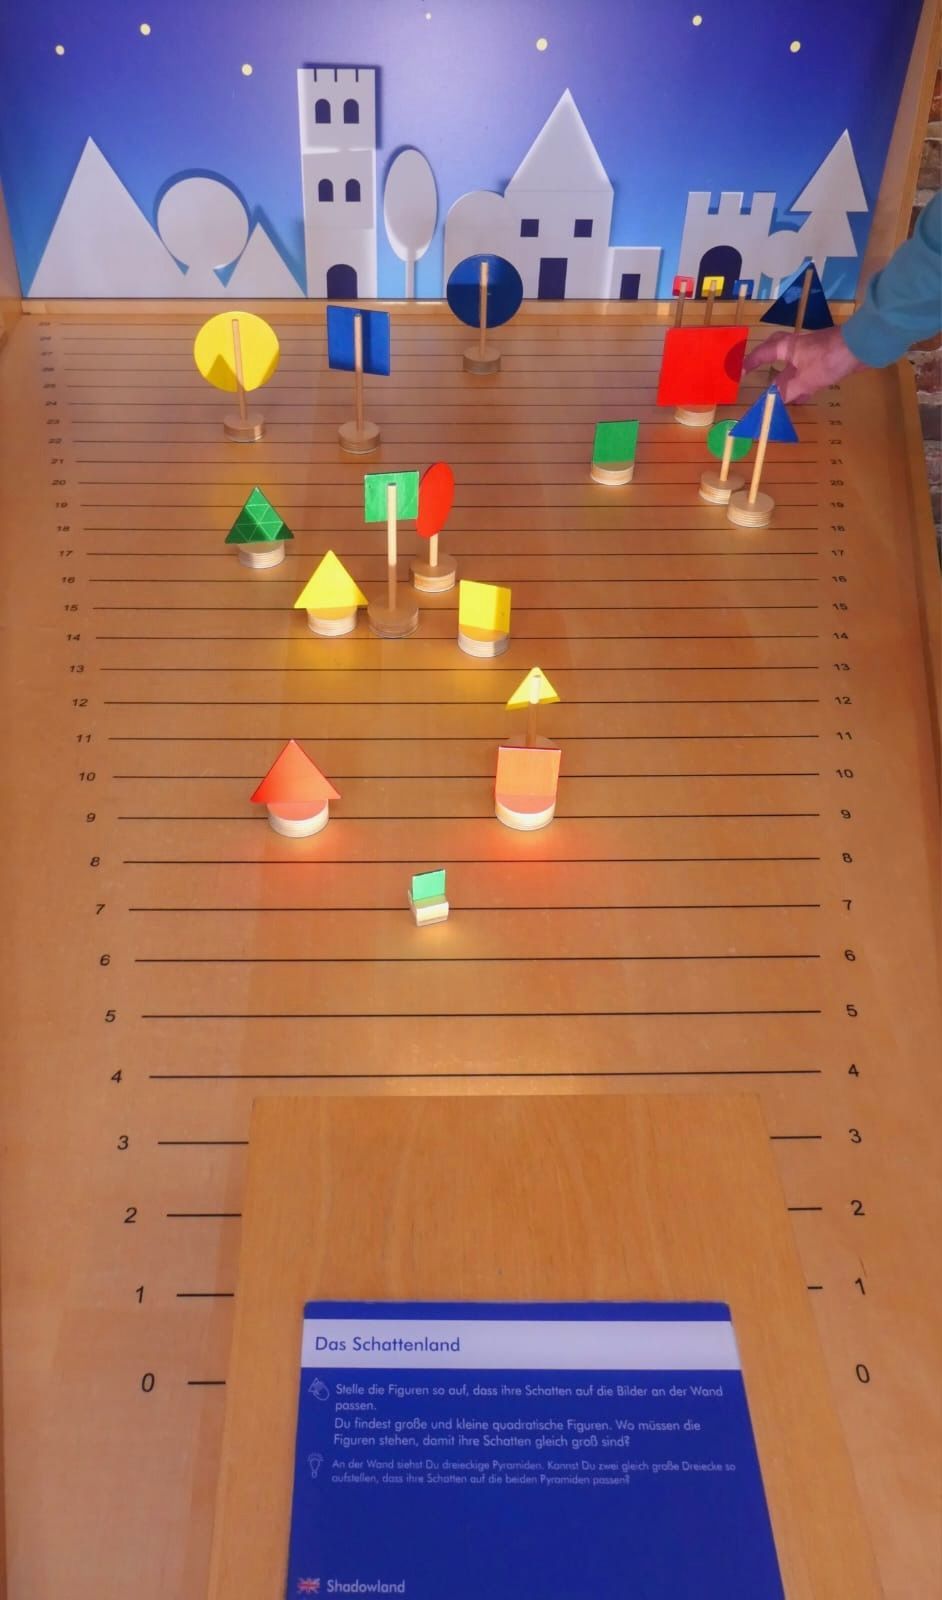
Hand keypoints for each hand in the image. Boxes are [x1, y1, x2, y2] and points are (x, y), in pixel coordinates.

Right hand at [743, 325, 865, 402]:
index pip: (764, 353)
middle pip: (777, 351)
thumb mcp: (805, 380)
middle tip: (759, 369)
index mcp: (788, 348)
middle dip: (767, 360)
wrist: (861, 347)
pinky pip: (807, 372)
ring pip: (793, 365)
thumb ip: (788, 391)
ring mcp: (812, 353)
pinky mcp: (825, 359)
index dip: (751, 362)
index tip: (741, 372)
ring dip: (786, 378)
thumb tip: (773, 400)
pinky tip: (802, 396)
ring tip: (780, 395)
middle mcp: (798, 347)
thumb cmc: (829, 359)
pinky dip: (801, 384)